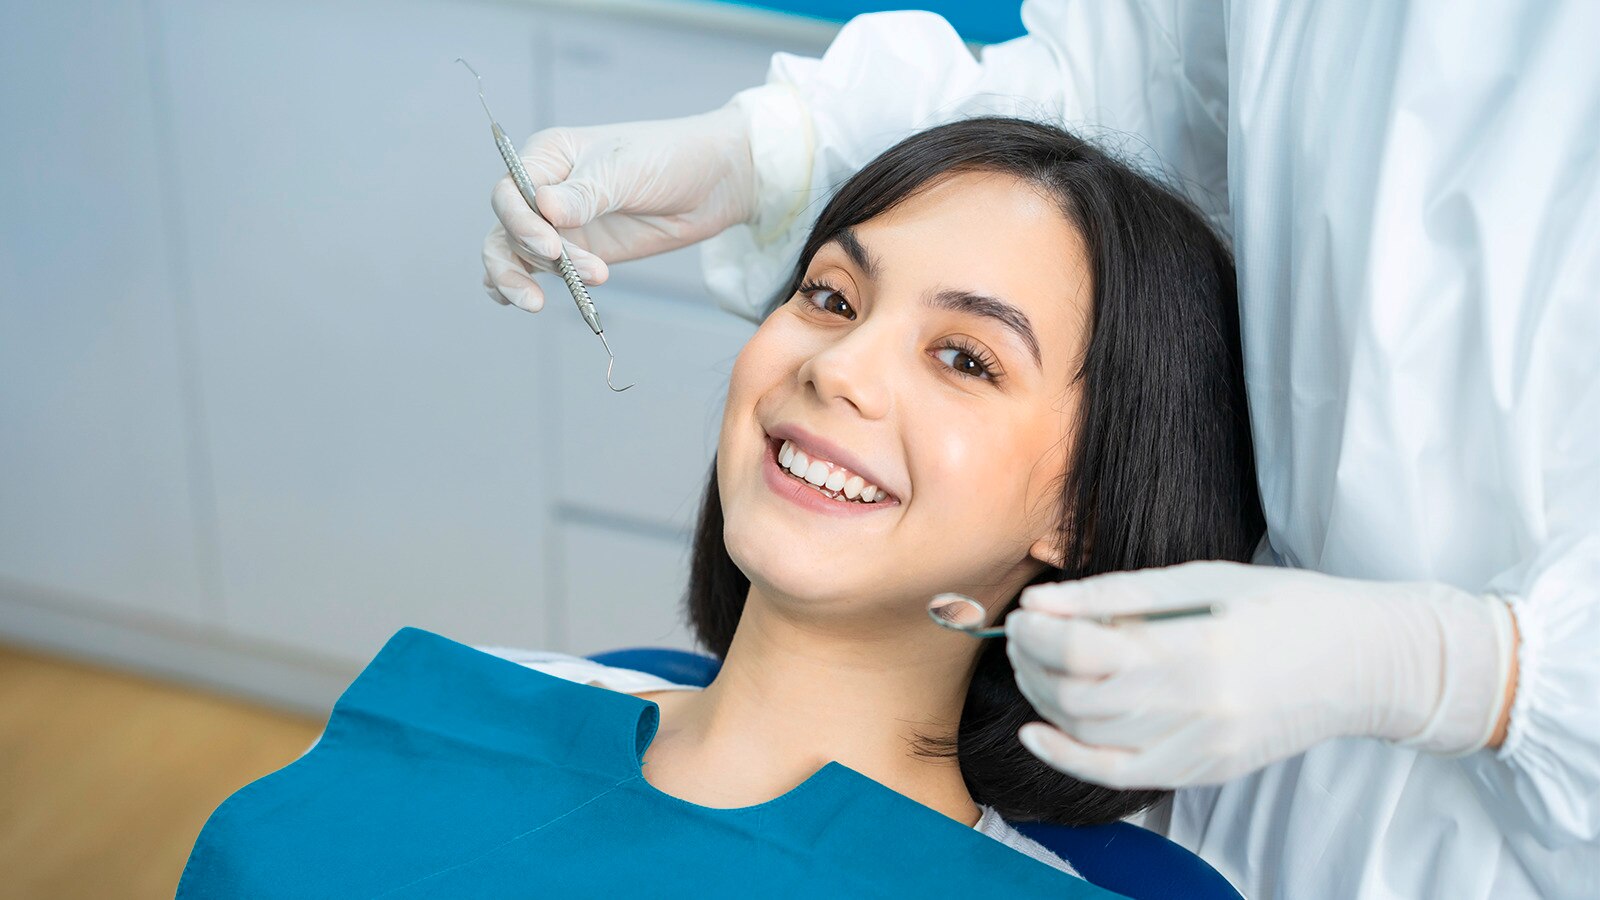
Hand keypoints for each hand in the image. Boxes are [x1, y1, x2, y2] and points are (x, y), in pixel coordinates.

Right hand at [481, 104, 755, 311]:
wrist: (711, 183)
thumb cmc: (668, 159)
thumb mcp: (627, 171)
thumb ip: (586, 194)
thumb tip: (543, 207)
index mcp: (548, 157)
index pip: (510, 192)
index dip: (521, 221)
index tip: (551, 246)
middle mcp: (543, 190)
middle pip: (506, 228)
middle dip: (525, 255)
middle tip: (562, 270)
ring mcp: (558, 224)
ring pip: (513, 253)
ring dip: (522, 278)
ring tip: (547, 300)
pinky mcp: (576, 252)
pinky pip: (536, 270)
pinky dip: (521, 284)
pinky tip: (525, 300)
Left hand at [1004, 561, 1514, 788]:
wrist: (1369, 663)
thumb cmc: (1288, 606)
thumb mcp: (1205, 579)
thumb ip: (1118, 594)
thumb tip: (1042, 602)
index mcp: (1200, 649)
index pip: (1085, 652)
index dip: (1037, 633)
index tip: (1024, 611)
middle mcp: (1200, 710)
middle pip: (1078, 698)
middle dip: (1032, 663)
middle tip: (1022, 633)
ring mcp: (1204, 750)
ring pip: (1091, 737)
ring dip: (1045, 700)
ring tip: (1035, 665)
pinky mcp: (1207, 772)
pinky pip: (1120, 776)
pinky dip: (1069, 756)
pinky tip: (1039, 731)